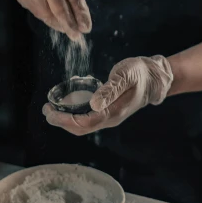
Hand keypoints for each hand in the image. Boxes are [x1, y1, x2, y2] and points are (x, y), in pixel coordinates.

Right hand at [0, 0, 90, 39]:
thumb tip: (79, 14)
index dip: (81, 15)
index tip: (86, 28)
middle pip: (59, 9)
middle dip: (70, 25)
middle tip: (76, 35)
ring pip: (47, 14)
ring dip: (58, 24)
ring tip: (66, 29)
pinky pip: (36, 11)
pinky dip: (47, 18)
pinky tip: (53, 19)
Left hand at [43, 55, 173, 134]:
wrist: (155, 78)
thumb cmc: (140, 73)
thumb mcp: (125, 76)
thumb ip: (110, 90)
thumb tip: (93, 103)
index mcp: (114, 112)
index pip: (85, 123)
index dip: (65, 120)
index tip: (50, 112)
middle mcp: (110, 118)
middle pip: (81, 128)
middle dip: (61, 122)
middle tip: (45, 110)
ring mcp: (110, 116)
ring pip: (84, 125)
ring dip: (66, 119)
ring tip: (51, 108)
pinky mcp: (109, 111)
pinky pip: (88, 118)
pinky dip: (74, 114)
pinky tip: (67, 104)